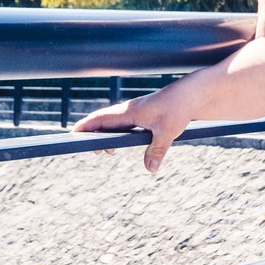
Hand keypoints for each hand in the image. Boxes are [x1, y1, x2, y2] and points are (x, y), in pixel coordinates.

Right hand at [74, 91, 191, 171]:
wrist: (191, 95)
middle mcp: (129, 110)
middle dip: (92, 133)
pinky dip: (116, 132)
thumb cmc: (178, 108)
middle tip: (91, 151)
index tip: (73, 134)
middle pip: (103, 121)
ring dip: (105, 133)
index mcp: (129, 112)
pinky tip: (121, 141)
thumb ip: (157, 150)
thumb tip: (150, 169)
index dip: (85, 125)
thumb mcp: (168, 132)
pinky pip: (123, 123)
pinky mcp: (143, 114)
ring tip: (106, 150)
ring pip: (113, 122)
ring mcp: (135, 112)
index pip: (100, 118)